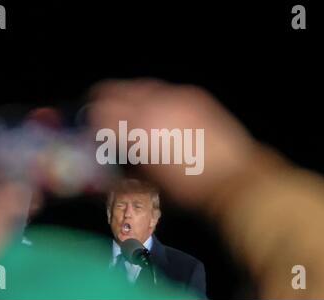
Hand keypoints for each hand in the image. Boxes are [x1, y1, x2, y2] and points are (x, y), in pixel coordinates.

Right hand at [88, 78, 261, 207]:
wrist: (234, 178)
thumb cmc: (188, 190)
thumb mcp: (148, 186)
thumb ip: (120, 170)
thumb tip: (103, 165)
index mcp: (138, 129)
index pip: (97, 113)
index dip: (89, 123)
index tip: (89, 134)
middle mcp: (153, 104)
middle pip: (111, 90)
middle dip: (102, 105)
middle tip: (102, 122)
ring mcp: (175, 95)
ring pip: (136, 85)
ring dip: (126, 99)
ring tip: (130, 117)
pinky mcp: (192, 94)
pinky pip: (161, 89)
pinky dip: (151, 99)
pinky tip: (158, 115)